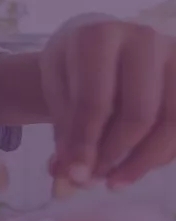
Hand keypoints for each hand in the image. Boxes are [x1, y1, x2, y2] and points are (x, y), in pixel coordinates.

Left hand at [39, 15, 175, 191]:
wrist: (94, 51)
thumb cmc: (72, 72)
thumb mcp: (56, 95)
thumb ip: (66, 132)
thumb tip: (72, 177)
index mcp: (98, 38)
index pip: (94, 101)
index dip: (85, 144)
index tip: (75, 176)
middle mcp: (142, 39)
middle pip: (139, 114)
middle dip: (115, 155)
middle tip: (93, 180)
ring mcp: (174, 53)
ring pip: (172, 122)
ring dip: (143, 161)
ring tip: (114, 182)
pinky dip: (162, 154)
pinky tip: (136, 167)